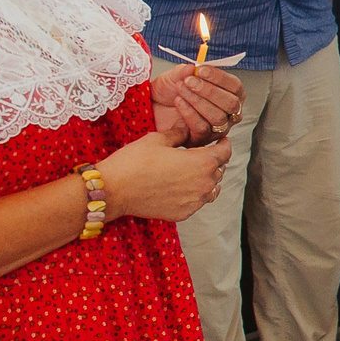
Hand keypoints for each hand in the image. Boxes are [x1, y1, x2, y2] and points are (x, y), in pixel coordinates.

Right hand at [98, 129, 231, 223]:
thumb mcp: (157, 139)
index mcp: (203, 162)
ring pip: (211, 188)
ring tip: (193, 171)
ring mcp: (196, 201)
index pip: (225, 152)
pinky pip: (198, 202)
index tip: (222, 141)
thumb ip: (178, 134)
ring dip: (207, 179)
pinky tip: (181, 187)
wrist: (114, 190)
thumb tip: (187, 127)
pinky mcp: (185, 213)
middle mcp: (204, 184)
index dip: (224, 144)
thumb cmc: (134, 161)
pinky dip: (194, 194)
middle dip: (213, 161)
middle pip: (219, 170)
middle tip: (202, 154)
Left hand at [151, 62, 243, 144]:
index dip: (220, 78)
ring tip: (181, 89)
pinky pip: (202, 127)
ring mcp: (216, 128)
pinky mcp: (201, 139)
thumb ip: (186, 71)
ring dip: (198, 101)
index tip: (201, 70)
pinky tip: (179, 102)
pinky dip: (189, 113)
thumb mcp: (175, 76)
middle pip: (231, 104)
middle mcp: (227, 113)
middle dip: (209, 91)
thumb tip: (194, 67)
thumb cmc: (167, 93)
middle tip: (189, 81)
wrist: (150, 108)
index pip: (235, 86)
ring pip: (218, 117)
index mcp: (227, 94)